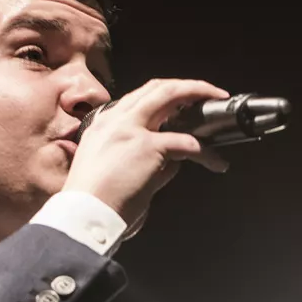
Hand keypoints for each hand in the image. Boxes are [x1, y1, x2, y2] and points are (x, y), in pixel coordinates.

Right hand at [63, 77, 229, 229]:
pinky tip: (214, 162)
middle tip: (210, 93)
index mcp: (104, 125)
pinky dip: (204, 152)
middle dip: (188, 85)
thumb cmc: (94, 203)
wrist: (83, 217)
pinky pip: (186, 143)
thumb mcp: (107, 170)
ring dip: (200, 98)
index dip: (164, 94)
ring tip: (218, 108)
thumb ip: (140, 160)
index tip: (182, 100)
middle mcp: (116, 120)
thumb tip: (171, 163)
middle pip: (157, 87)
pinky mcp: (148, 147)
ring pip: (172, 96)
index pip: (138, 97)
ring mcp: (132, 130)